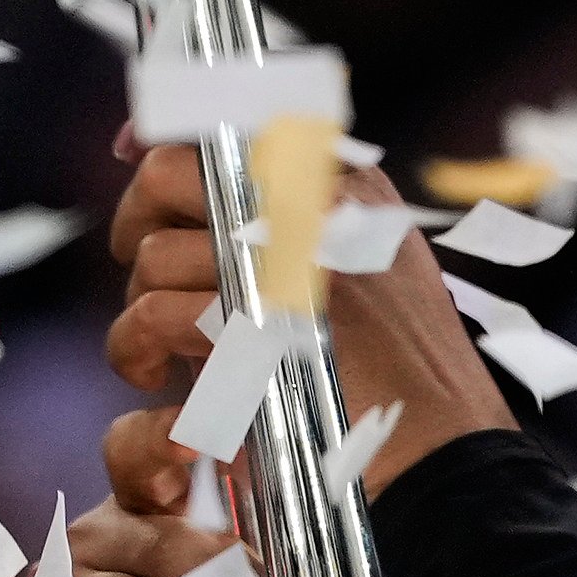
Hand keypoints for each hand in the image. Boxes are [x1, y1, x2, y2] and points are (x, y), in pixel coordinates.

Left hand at [101, 135, 513, 510]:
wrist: (445, 455)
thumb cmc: (408, 375)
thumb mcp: (377, 265)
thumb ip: (305, 217)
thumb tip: (191, 170)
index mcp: (344, 184)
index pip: (230, 122)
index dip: (164, 136)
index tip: (130, 152)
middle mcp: (309, 207)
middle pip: (171, 176)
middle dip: (138, 225)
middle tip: (145, 274)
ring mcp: (277, 263)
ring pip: (153, 259)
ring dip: (139, 318)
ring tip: (156, 356)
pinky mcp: (244, 328)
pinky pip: (154, 319)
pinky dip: (141, 356)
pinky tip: (161, 381)